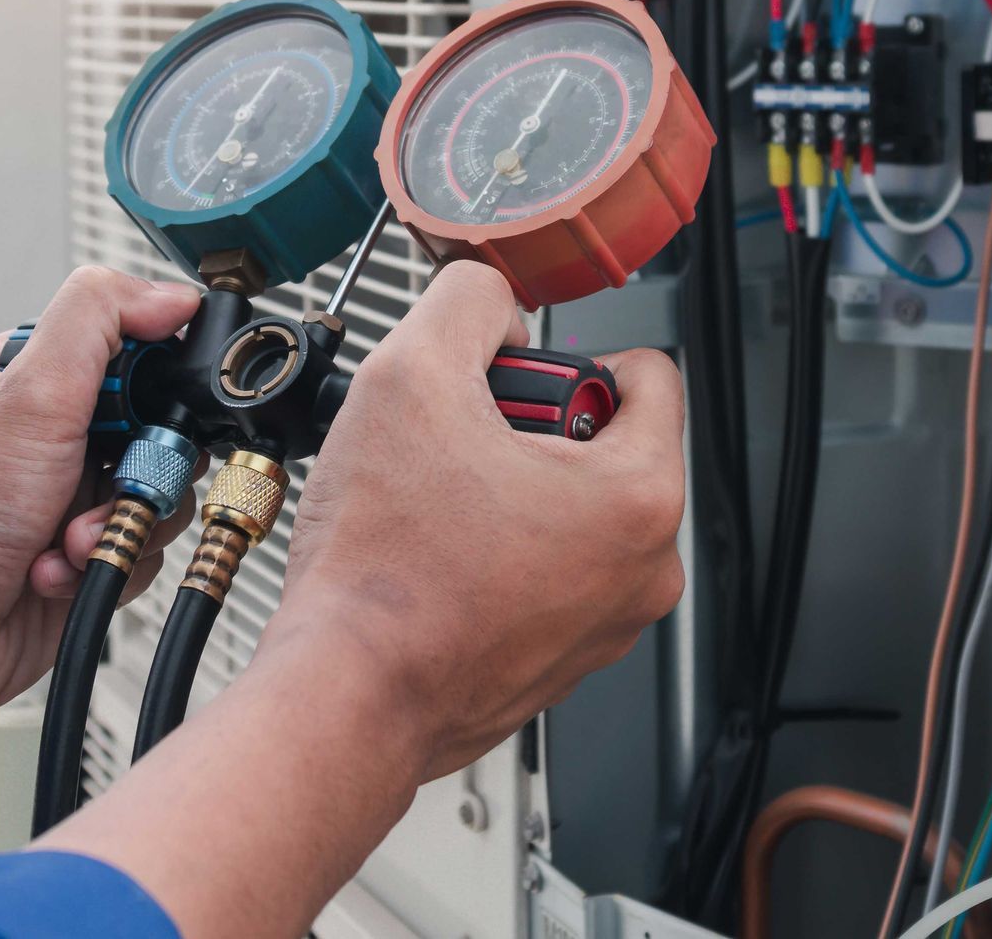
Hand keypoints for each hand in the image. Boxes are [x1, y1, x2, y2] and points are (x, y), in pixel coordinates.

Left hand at [0, 267, 203, 733]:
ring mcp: (70, 500)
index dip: (157, 385)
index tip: (149, 414)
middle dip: (141, 472)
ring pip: (159, 498)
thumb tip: (170, 293)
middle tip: (103, 486)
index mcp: (34, 380)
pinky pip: (142, 554)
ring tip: (65, 543)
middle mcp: (55, 437)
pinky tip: (55, 575)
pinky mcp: (83, 558)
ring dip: (118, 527)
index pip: (135, 352)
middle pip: (161, 431)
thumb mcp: (27, 396)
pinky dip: (106, 567)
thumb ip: (98, 323)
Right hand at [266, 261, 686, 781]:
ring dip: (507, 488)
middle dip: (529, 427)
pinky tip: (433, 553)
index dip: (567, 356)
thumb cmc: (385, 568)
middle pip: (604, 444)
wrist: (343, 694)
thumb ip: (465, 303)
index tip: (511, 379)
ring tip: (435, 500)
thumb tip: (487, 298)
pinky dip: (495, 550)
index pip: (648, 374)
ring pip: (569, 510)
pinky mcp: (558, 662)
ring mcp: (604, 626)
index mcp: (639, 497)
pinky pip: (543, 572)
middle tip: (455, 443)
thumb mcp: (410, 377)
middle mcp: (644, 570)